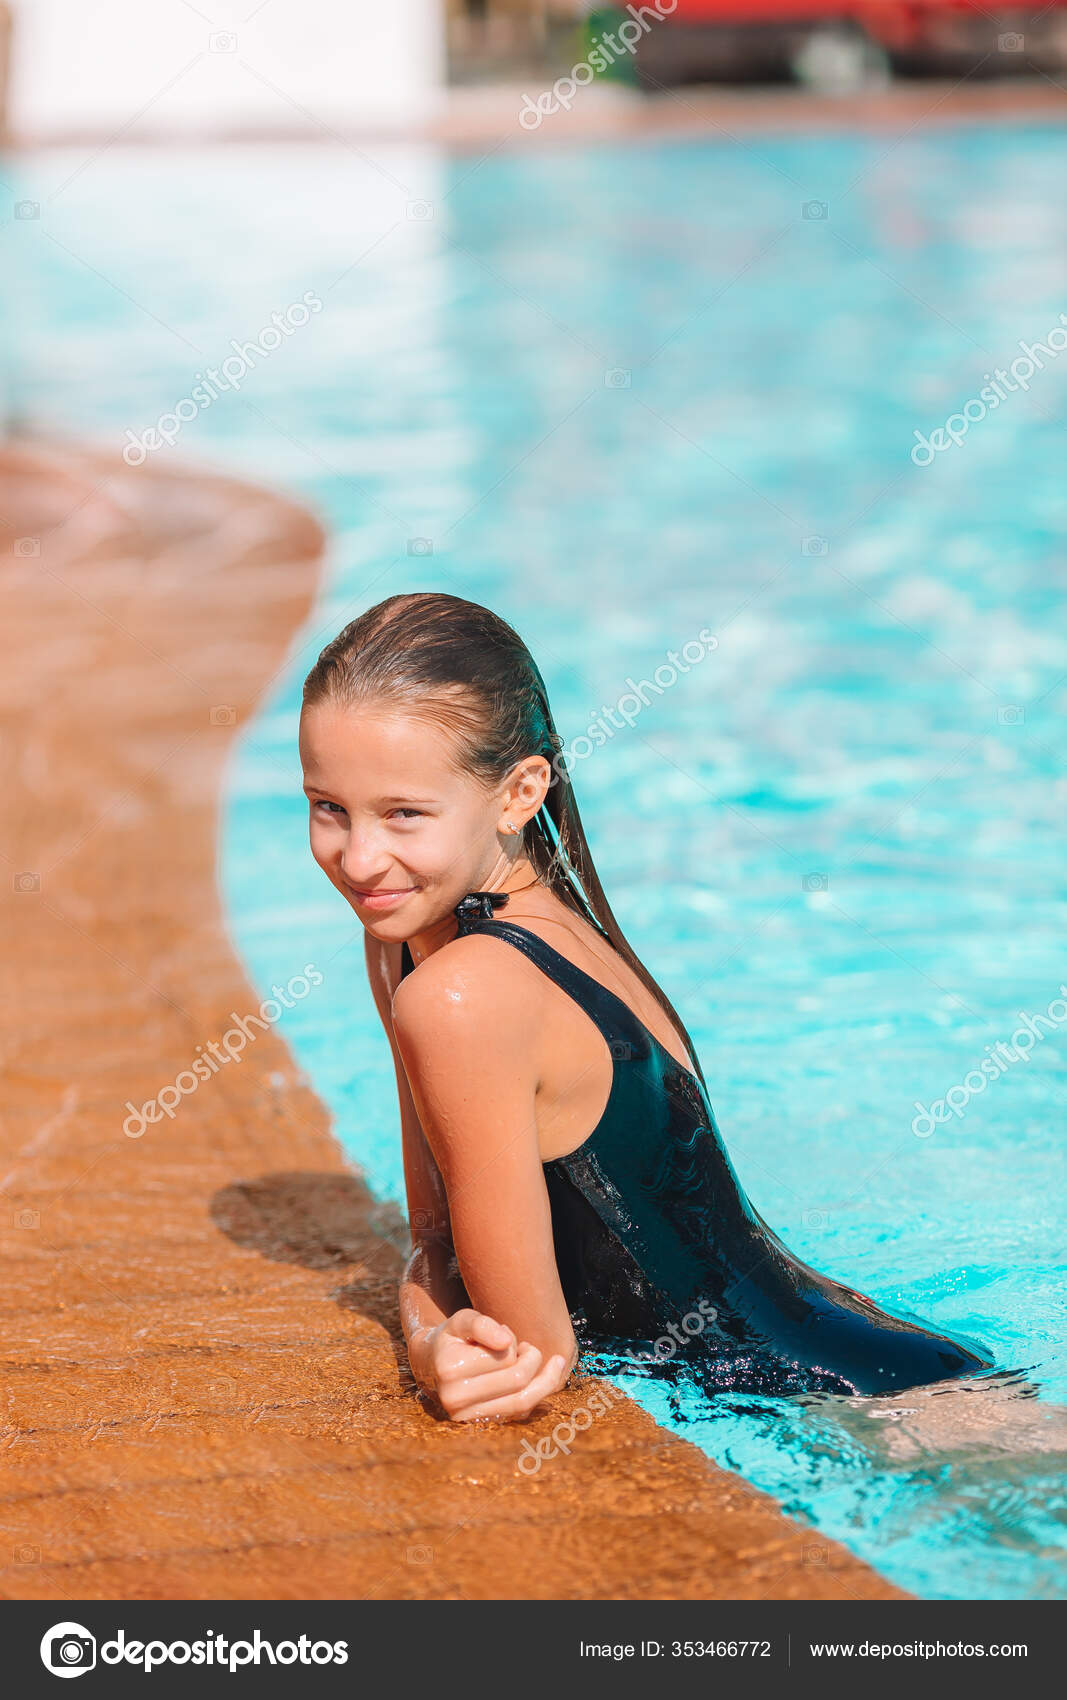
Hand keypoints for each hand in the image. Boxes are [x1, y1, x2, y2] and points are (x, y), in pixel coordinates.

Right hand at [420, 1309, 567, 1422]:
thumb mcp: (462, 1321)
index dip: (513, 1342)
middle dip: (530, 1359)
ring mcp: (468, 1417)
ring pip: (523, 1402)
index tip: (506, 1334)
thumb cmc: (453, 1339)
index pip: (504, 1356)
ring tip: (534, 1359)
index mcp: (450, 1369)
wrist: (431, 1366)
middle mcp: (456, 1399)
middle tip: (525, 1348)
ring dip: (540, 1379)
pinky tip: (542, 1377)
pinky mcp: (481, 1425)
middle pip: (517, 1380)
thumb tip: (506, 1341)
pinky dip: (537, 1394)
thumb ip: (482, 1324)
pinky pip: (520, 1413)